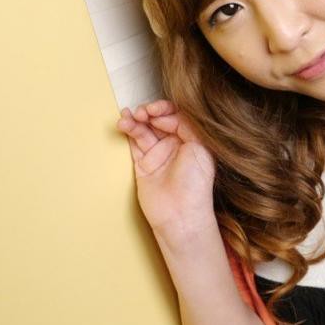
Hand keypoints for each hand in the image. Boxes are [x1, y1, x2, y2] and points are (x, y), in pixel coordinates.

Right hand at [116, 100, 216, 238]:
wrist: (180, 215)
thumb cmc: (195, 184)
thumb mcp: (199, 147)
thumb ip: (186, 125)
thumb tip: (170, 112)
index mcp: (193, 140)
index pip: (177, 116)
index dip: (165, 110)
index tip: (156, 111)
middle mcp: (176, 145)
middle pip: (159, 120)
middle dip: (149, 113)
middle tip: (142, 113)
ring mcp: (159, 154)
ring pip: (145, 129)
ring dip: (135, 120)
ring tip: (127, 117)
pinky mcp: (144, 164)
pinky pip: (135, 142)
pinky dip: (129, 130)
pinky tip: (124, 121)